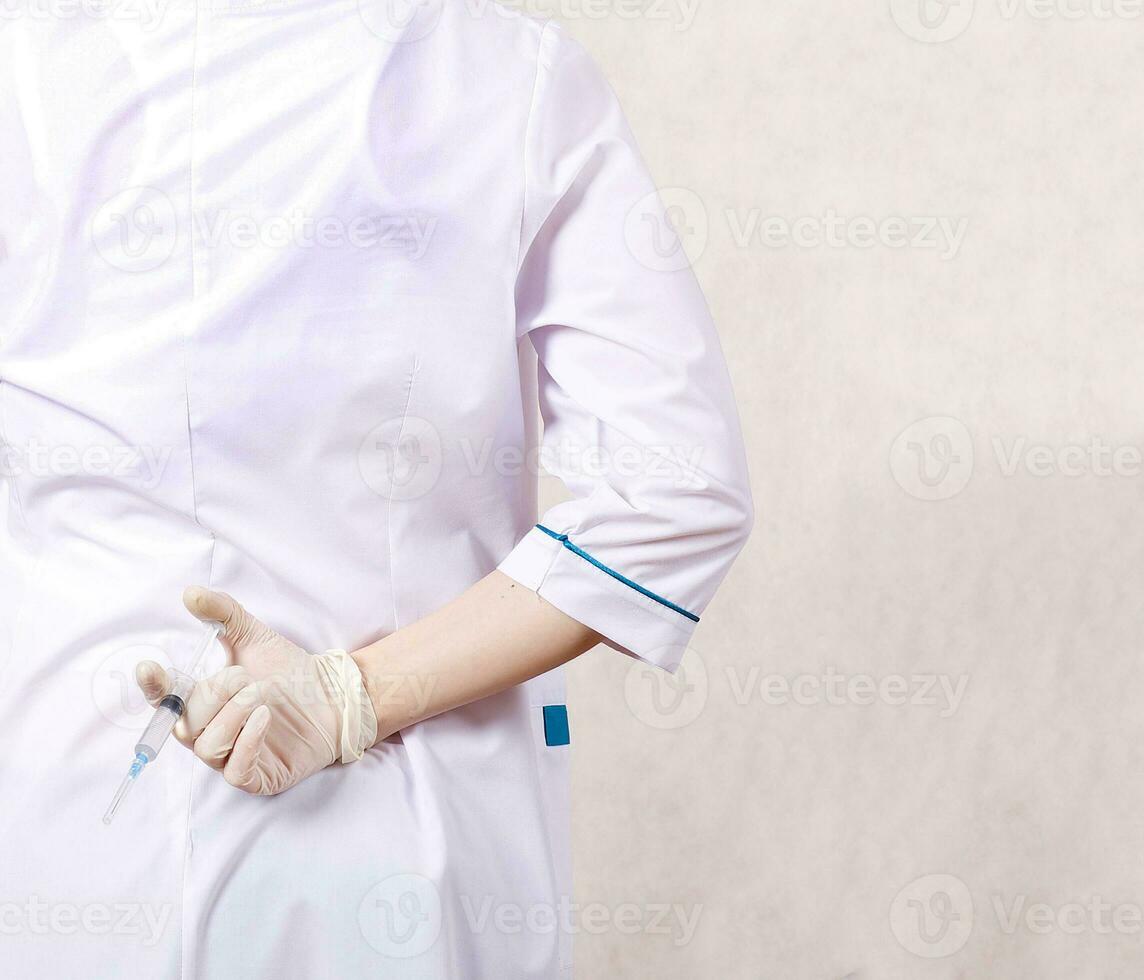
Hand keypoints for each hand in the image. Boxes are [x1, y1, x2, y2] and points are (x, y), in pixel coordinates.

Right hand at [135, 587, 376, 795]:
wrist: (334, 695)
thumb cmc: (290, 671)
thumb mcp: (255, 637)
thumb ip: (224, 614)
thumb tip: (190, 593)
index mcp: (202, 701)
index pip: (166, 700)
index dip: (154, 687)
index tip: (150, 667)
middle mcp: (210, 732)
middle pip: (187, 722)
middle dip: (214, 695)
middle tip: (246, 676)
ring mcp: (231, 757)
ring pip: (208, 747)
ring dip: (232, 716)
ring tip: (261, 695)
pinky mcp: (257, 777)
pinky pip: (236, 771)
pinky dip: (246, 743)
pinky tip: (264, 718)